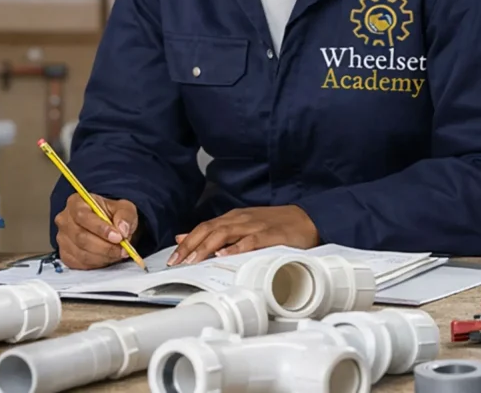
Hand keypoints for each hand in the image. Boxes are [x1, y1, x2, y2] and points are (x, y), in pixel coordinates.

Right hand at [54, 193, 139, 269]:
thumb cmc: (113, 216)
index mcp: (76, 203)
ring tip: (119, 253)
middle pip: (81, 237)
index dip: (100, 228)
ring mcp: (63, 239)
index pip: (83, 216)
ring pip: (82, 253)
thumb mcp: (124, 209)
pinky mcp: (65, 255)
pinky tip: (108, 257)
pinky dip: (98, 263)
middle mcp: (65, 220)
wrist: (109, 228)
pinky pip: (81, 263)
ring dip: (104, 256)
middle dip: (105, 246)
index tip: (117, 237)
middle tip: (123, 249)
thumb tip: (122, 228)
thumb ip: (125, 215)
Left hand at [168, 205, 318, 265]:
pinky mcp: (270, 235)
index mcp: (233, 218)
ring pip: (224, 233)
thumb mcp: (242, 226)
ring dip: (207, 247)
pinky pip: (250, 241)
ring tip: (194, 261)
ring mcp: (254, 226)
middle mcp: (240, 220)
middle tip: (177, 262)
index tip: (173, 259)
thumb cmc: (274, 225)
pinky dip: (236, 248)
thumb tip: (186, 237)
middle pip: (209, 230)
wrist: (308, 219)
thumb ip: (216, 233)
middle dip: (190, 246)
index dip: (187, 243)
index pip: (203, 228)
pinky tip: (225, 256)